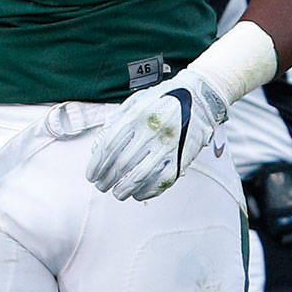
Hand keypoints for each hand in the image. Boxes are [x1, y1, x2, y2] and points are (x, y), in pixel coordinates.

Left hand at [86, 67, 227, 201]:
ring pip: (140, 177)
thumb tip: (97, 149)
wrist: (200, 98)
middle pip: (122, 164)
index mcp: (136, 115)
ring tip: (117, 193)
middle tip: (101, 186)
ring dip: (124, 190)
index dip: (96, 165)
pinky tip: (138, 193)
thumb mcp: (135, 102)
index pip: (109, 146)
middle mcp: (152, 130)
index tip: (91, 175)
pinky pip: (162, 181)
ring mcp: (168, 145)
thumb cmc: (163, 100)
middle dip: (107, 180)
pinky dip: (147, 191)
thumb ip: (114, 122)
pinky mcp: (182, 157)